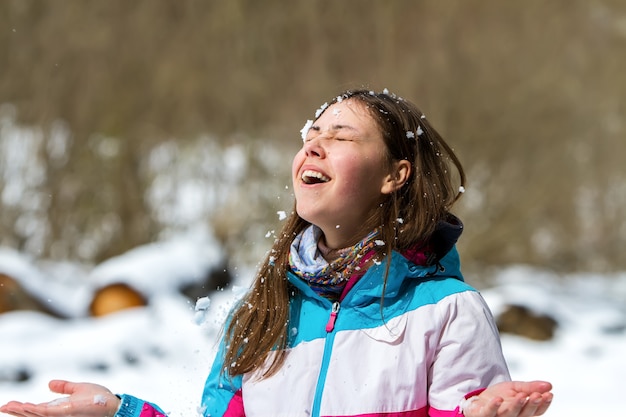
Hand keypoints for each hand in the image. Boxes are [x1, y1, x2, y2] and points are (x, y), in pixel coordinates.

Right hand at [0, 380, 120, 416]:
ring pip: (36, 415)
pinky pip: (47, 413)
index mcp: (58, 408)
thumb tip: (49, 383)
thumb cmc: (99, 400)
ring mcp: (60, 415)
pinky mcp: (66, 413)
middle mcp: (57, 414)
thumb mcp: (78, 389)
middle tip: (3, 407)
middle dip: (17, 411)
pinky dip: (35, 410)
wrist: (113, 405)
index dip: (22, 408)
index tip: (9, 405)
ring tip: (9, 407)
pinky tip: (26, 407)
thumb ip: (64, 387)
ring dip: (22, 411)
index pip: (36, 410)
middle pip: (32, 414)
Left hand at [463, 380, 552, 416]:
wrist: (479, 400)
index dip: (543, 404)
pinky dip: (493, 407)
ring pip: (509, 414)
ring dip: (516, 406)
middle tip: (537, 395)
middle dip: (532, 404)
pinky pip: (489, 413)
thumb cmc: (499, 397)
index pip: (537, 410)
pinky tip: (498, 399)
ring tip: (522, 395)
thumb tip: (549, 385)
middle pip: (525, 414)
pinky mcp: (484, 415)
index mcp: (523, 411)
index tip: (549, 394)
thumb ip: (530, 387)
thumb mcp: (515, 388)